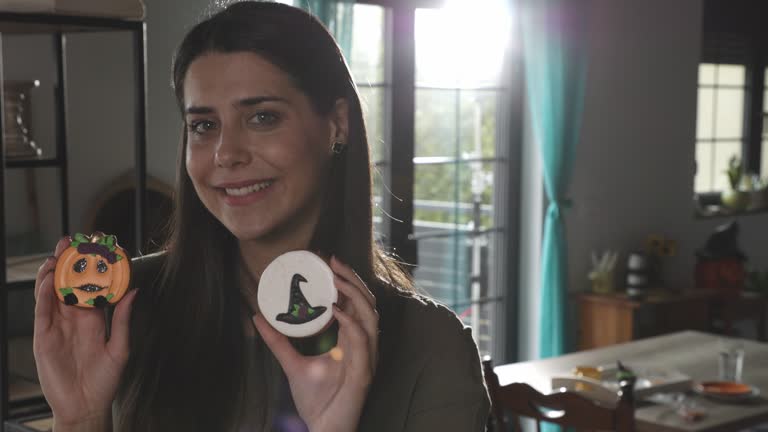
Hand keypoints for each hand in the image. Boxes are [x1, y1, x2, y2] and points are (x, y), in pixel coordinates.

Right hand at [33, 237, 137, 429]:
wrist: (86, 406)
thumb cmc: (104, 380)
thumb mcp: (121, 347)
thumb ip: (124, 319)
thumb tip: (134, 291)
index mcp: (94, 318)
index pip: (91, 287)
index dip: (92, 269)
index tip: (97, 249)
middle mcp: (74, 318)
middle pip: (68, 284)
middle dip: (68, 262)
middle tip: (72, 241)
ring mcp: (57, 326)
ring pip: (51, 292)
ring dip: (53, 271)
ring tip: (58, 253)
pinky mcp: (43, 336)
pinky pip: (41, 310)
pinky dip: (43, 293)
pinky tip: (48, 279)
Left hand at [252, 256, 377, 431]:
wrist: (323, 429)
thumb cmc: (315, 401)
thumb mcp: (291, 363)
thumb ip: (278, 341)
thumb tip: (257, 317)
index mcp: (351, 340)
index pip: (356, 302)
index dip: (347, 280)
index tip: (327, 261)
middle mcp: (363, 345)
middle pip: (368, 302)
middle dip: (353, 278)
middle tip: (332, 260)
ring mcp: (367, 357)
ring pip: (371, 315)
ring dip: (355, 293)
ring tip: (336, 278)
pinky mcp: (364, 371)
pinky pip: (362, 339)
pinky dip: (352, 321)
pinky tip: (336, 309)